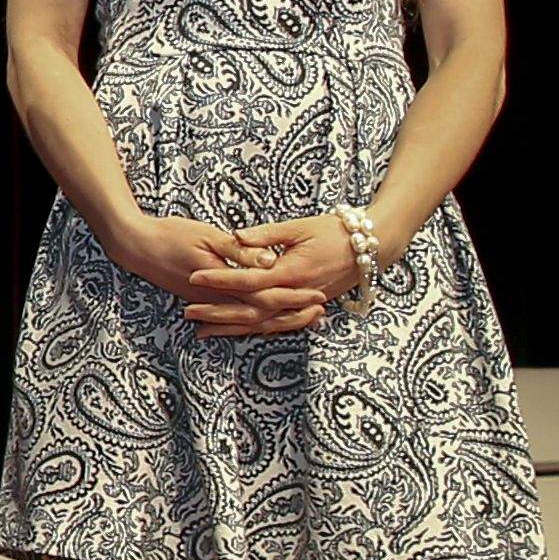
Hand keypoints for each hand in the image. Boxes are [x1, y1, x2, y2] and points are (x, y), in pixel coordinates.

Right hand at [107, 212, 326, 337]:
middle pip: (262, 315)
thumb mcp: (207, 234)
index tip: (318, 296)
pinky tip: (269, 319)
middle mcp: (217, 299)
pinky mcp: (204, 301)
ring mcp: (209, 303)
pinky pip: (235, 318)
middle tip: (320, 314)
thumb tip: (270, 261)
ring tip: (303, 319)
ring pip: (249, 321)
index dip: (294, 297)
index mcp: (222, 282)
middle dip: (293, 315)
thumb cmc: (170, 234)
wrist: (135, 247)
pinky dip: (256, 320)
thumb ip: (239, 250)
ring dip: (277, 321)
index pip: (266, 296)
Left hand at [189, 211, 352, 337]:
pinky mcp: (306, 308)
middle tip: (187, 312)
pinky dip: (254, 330)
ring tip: (202, 330)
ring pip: (262, 324)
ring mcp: (302, 304)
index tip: (193, 277)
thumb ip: (266, 235)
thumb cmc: (334, 231)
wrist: (371, 246)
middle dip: (218, 313)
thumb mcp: (298, 227)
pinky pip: (277, 324)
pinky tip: (233, 332)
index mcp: (292, 272)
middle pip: (251, 310)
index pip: (248, 280)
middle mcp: (296, 293)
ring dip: (232, 327)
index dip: (220, 280)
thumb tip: (236, 237)